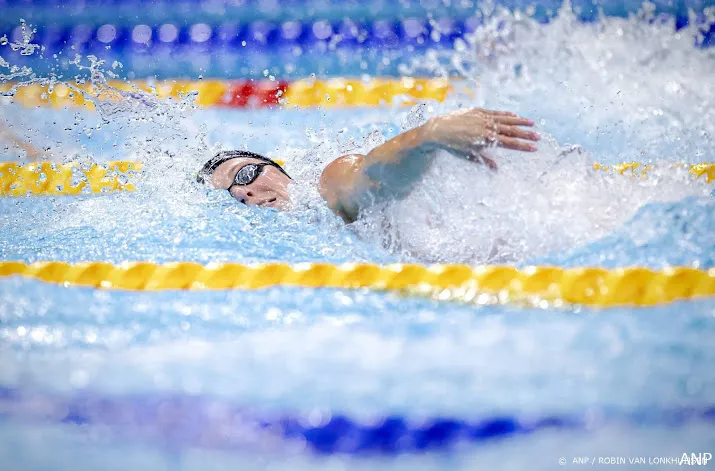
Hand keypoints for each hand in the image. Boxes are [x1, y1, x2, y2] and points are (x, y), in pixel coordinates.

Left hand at [423, 108, 539, 158]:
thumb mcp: (468, 155)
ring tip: (532, 124)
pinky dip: (505, 114)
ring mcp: (483, 118)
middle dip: (526, 135)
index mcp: (486, 140)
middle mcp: (487, 127)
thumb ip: (484, 160)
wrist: (438, 129)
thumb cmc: (452, 146)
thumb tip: (496, 169)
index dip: (523, 146)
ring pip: (505, 120)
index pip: (509, 144)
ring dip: (519, 122)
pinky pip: (495, 112)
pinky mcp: (478, 111)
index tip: (534, 148)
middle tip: (539, 137)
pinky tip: (514, 116)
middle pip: (511, 131)